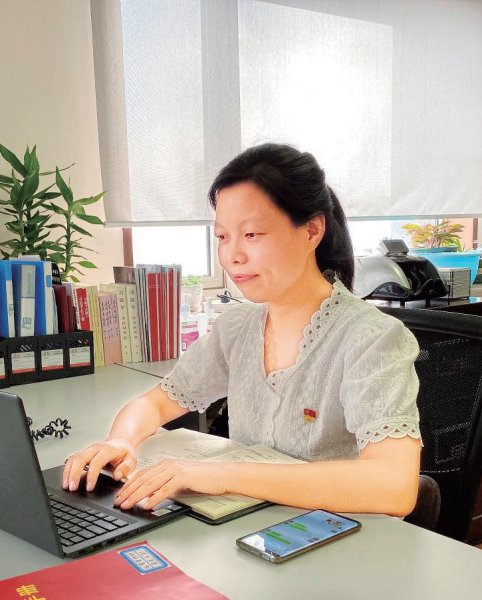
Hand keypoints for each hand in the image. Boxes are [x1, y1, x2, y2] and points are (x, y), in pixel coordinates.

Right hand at [63, 438, 136, 491]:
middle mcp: (95, 448)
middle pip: (80, 458)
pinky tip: (65, 479)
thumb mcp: (132, 460)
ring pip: (73, 458)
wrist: (121, 443)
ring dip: (68, 472)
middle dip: (74, 473)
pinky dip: (66, 469)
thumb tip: (117, 476)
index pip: (96, 462)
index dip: (91, 475)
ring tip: (66, 486)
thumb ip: (126, 468)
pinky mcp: (82, 453)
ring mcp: (87, 450)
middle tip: (72, 488)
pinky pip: (71, 459)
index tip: (89, 487)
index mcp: (108, 450)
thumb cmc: (125, 453)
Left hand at [113, 459, 228, 509]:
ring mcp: (176, 470)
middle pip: (143, 479)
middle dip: (128, 491)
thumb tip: (150, 495)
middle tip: (119, 503)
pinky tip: (147, 505)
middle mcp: (169, 464)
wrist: (221, 475)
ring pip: (151, 483)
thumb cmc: (203, 478)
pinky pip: (165, 489)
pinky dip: (154, 498)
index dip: (129, 485)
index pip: (142, 474)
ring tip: (128, 505)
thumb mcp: (180, 479)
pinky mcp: (184, 477)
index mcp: (166, 464)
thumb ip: (165, 484)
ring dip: (137, 496)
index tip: (120, 495)